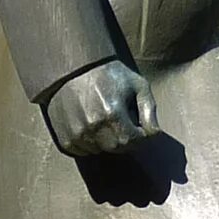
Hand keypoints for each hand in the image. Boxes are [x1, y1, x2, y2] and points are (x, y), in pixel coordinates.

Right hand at [41, 60, 160, 156]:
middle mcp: (93, 126)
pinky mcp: (65, 137)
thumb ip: (150, 111)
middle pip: (117, 148)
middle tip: (122, 122)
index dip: (140, 135)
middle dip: (124, 139)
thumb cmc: (110, 74)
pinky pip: (82, 151)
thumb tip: (153, 134)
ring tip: (104, 121)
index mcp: (112, 113)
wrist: (75, 67)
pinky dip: (89, 143)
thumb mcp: (138, 85)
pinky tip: (89, 125)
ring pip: (99, 150)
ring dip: (106, 141)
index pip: (134, 142)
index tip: (138, 125)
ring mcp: (76, 134)